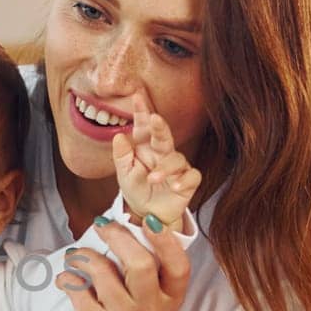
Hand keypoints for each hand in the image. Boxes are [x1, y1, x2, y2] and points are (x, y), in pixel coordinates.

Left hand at [57, 217, 191, 310]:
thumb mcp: (143, 298)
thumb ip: (145, 266)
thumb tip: (129, 218)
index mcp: (170, 299)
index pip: (179, 267)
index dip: (166, 241)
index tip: (149, 219)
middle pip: (140, 263)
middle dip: (117, 236)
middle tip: (101, 225)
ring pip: (103, 271)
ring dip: (84, 256)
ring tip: (76, 257)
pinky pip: (77, 288)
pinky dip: (67, 277)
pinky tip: (67, 280)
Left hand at [113, 96, 200, 230]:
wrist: (148, 213)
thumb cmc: (137, 188)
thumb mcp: (123, 173)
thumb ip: (121, 155)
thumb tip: (119, 135)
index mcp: (145, 147)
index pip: (144, 126)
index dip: (141, 112)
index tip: (137, 97)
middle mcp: (162, 153)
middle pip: (163, 136)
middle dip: (160, 126)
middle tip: (154, 118)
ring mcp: (177, 166)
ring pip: (176, 159)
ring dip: (165, 167)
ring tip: (153, 177)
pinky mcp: (188, 181)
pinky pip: (192, 176)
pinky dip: (184, 180)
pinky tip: (176, 185)